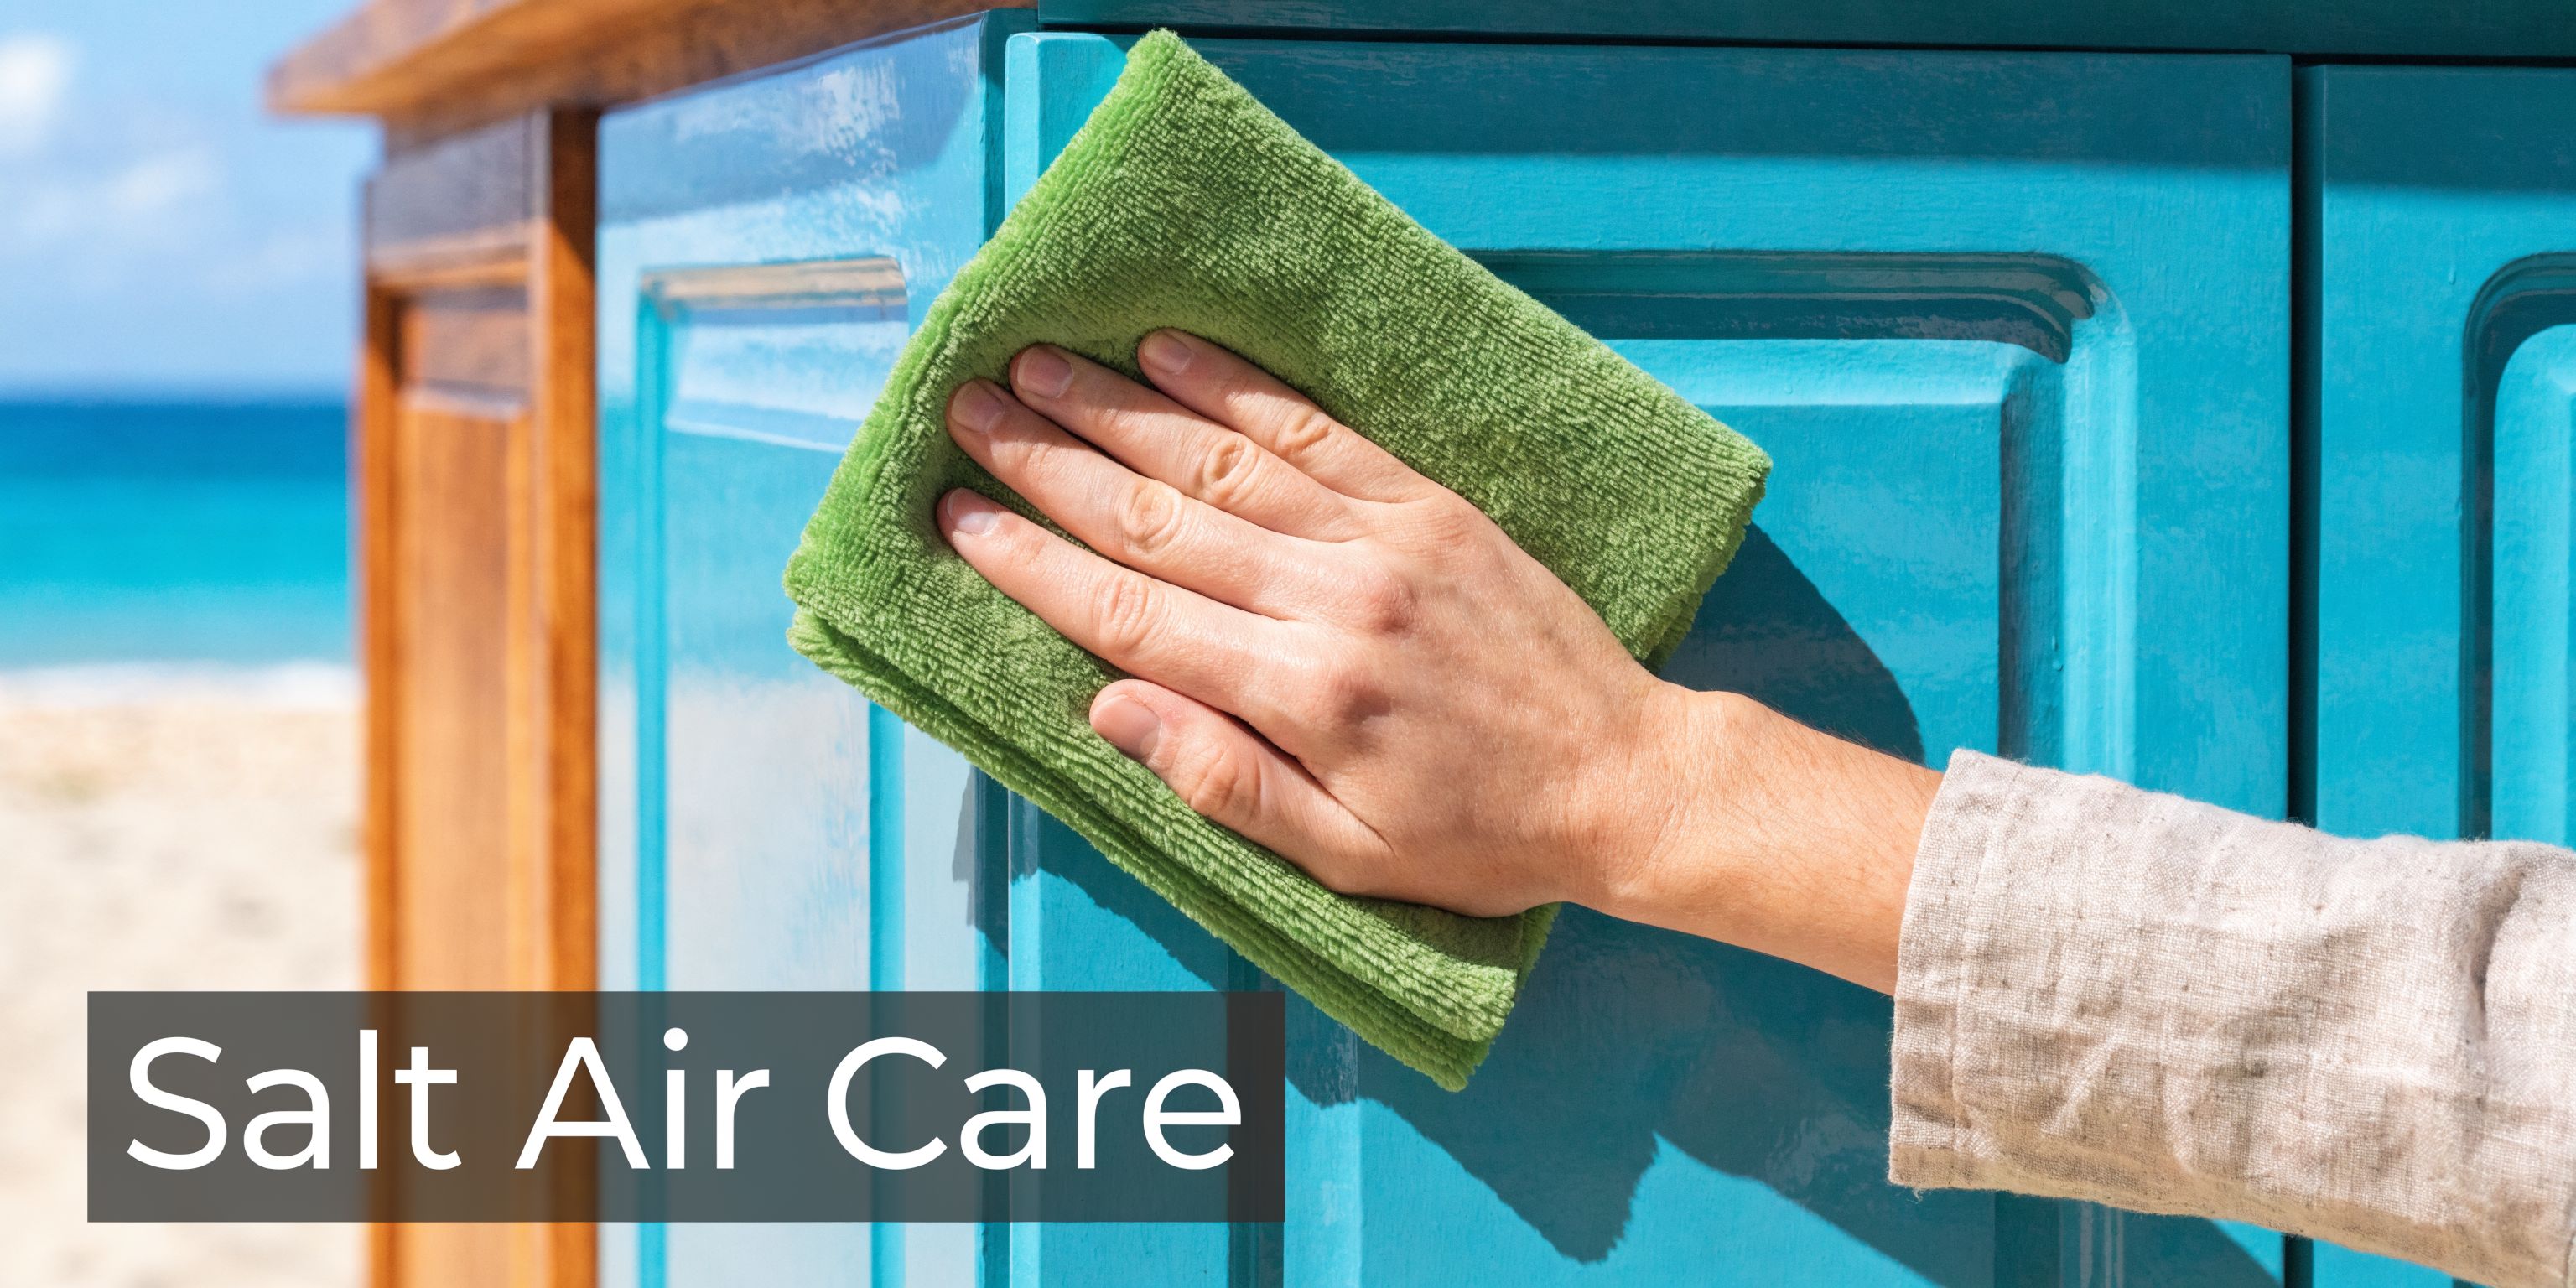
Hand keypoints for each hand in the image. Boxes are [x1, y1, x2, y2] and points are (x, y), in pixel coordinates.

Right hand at [939, 331, 1938, 989]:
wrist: (1626, 779)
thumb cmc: (1477, 835)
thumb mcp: (1343, 854)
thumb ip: (1221, 780)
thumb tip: (1107, 706)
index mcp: (1303, 694)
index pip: (1134, 615)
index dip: (1036, 564)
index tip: (959, 519)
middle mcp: (1335, 600)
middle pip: (1160, 518)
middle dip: (1052, 463)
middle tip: (968, 413)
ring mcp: (1385, 540)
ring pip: (1225, 458)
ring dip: (1121, 406)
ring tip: (1037, 363)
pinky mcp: (1430, 505)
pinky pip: (1317, 431)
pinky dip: (1240, 385)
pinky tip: (1172, 349)